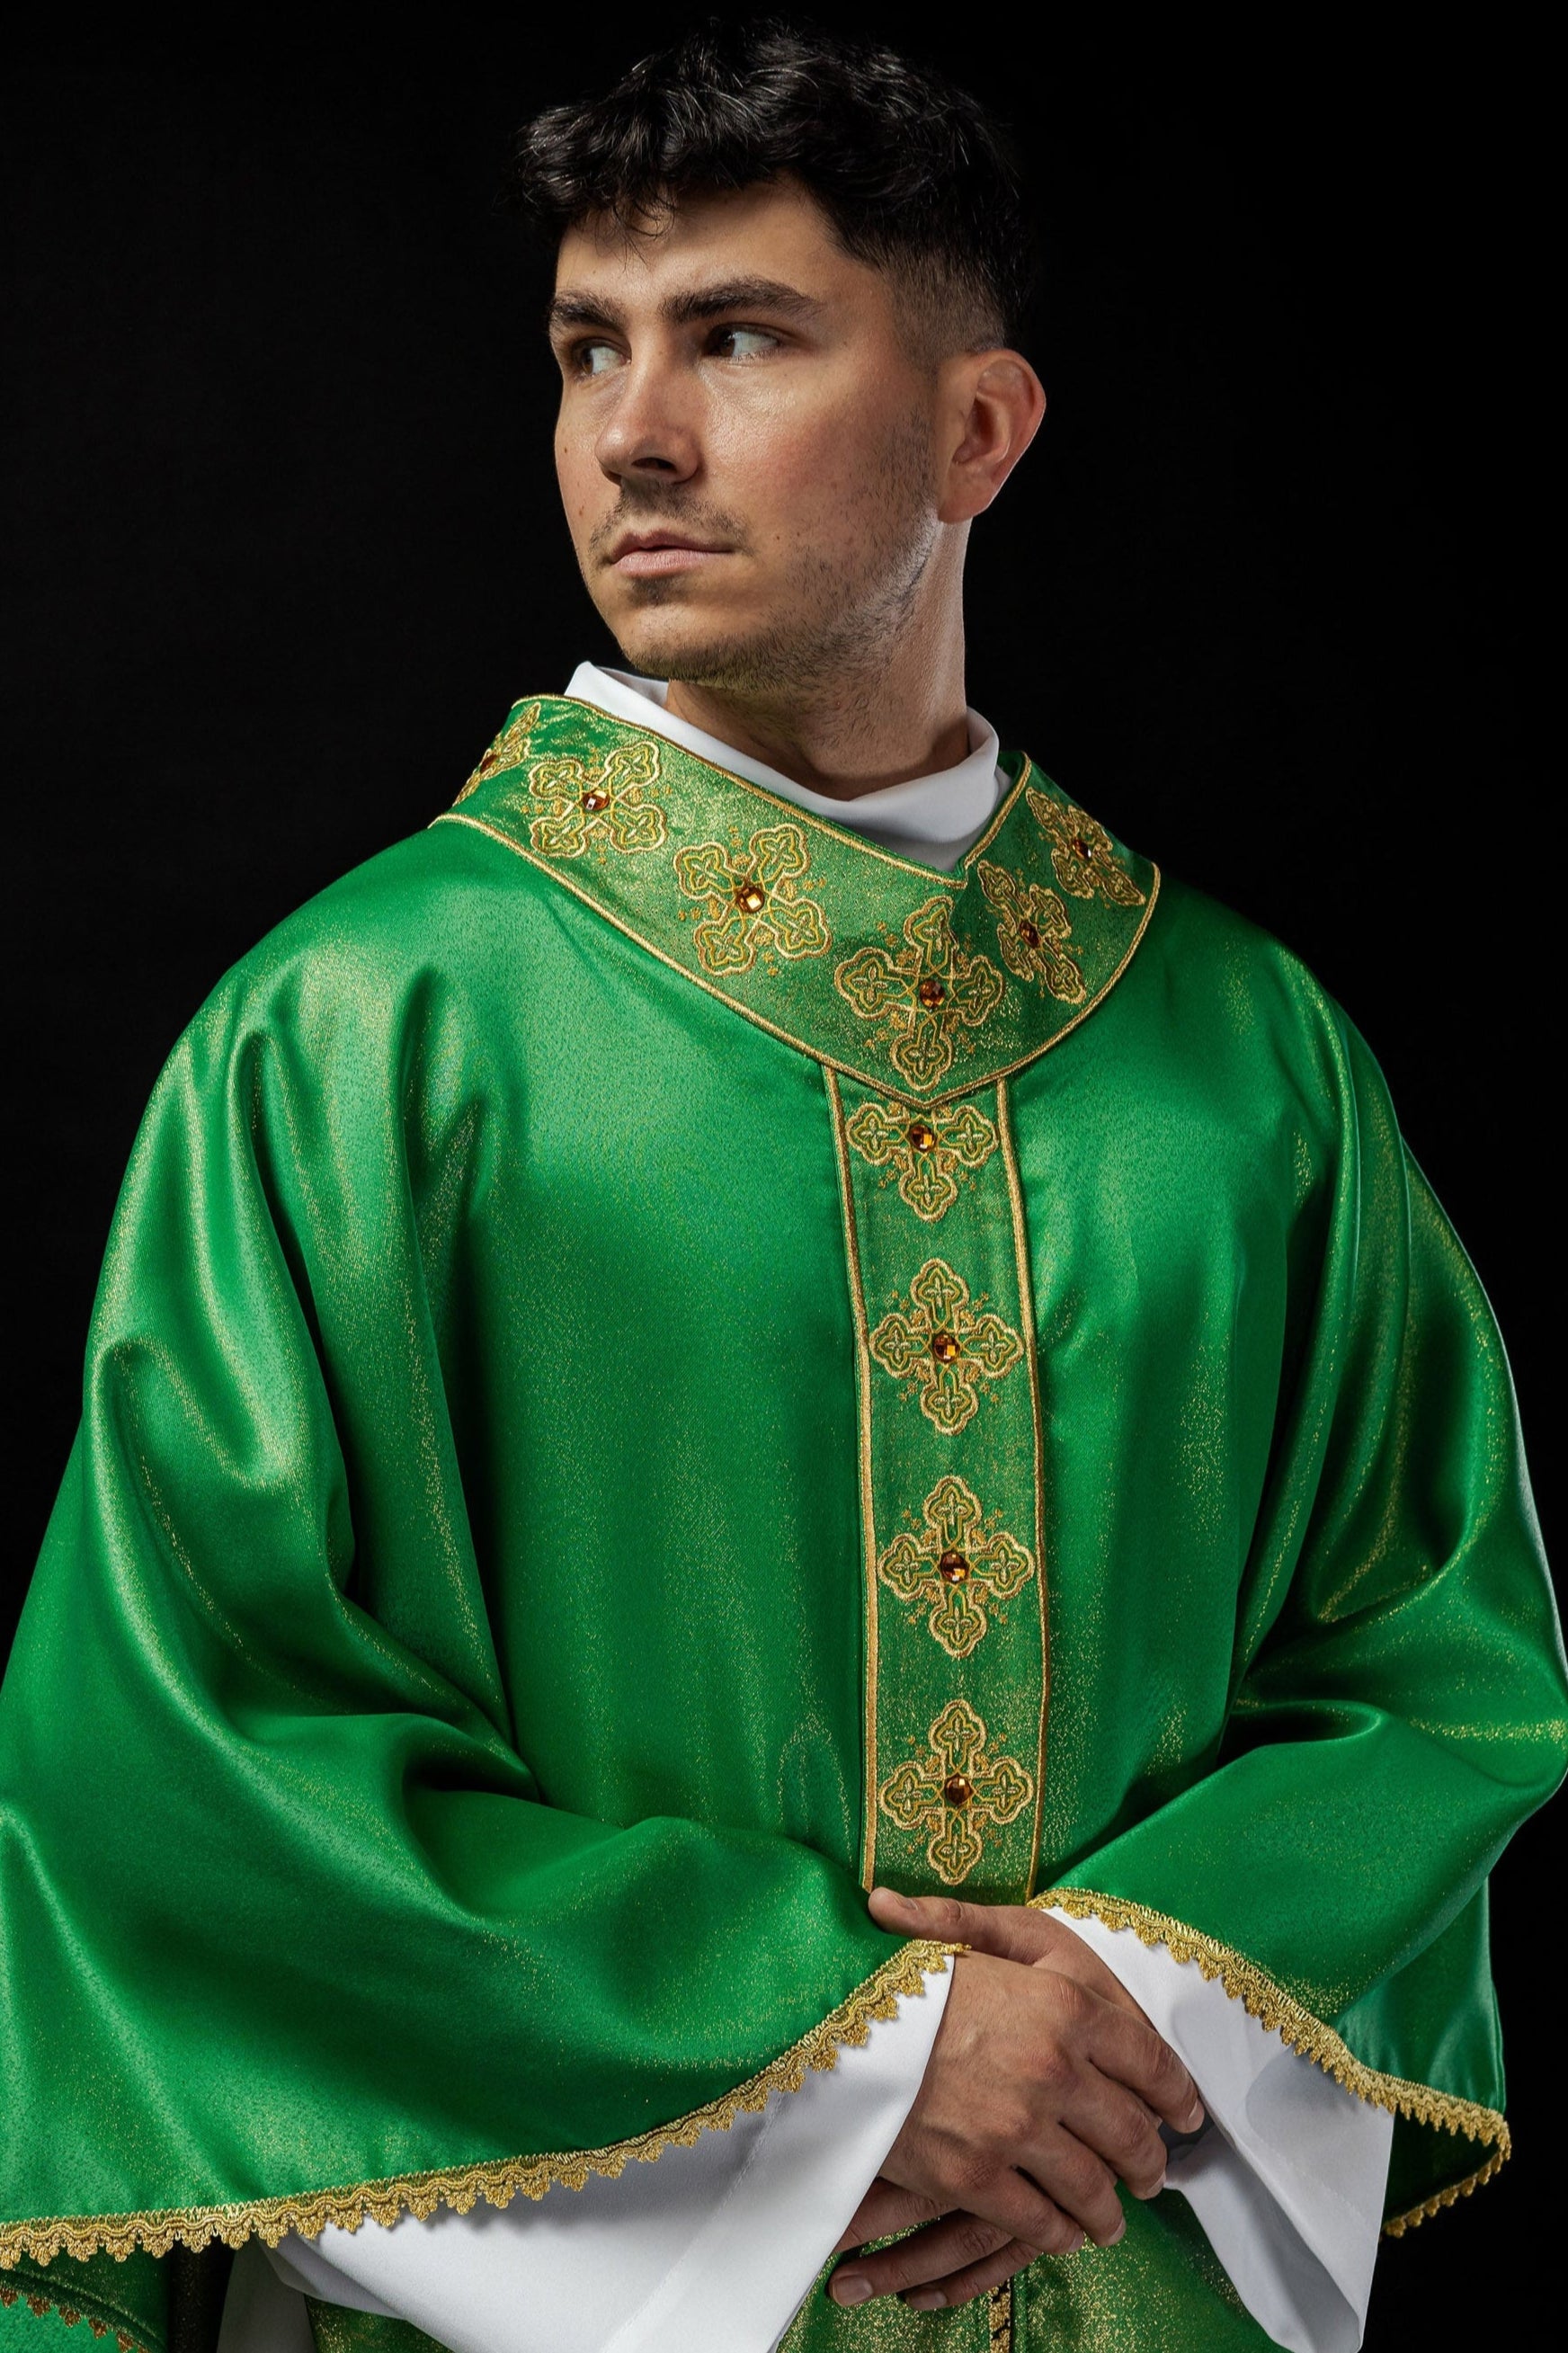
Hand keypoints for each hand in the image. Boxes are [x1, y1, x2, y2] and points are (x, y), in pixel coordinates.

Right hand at [827, 1888, 1203, 2313]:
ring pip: (1092, 2187)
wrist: (833, 2017)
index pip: (1150, 2060)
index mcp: (1065, 2003)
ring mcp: (1017, 2126)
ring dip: (1109, 2212)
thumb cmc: (907, 1972)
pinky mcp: (975, 2176)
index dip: (1177, 2094)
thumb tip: (1072, 1978)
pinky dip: (1059, 2234)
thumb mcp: (977, 1935)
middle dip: (1150, 2161)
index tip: (1187, 2114)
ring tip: (1110, 2220)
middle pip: (1131, 2132)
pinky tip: (1063, 2233)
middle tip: (1153, 2175)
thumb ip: (1038, 1956)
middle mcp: (1054, 2066)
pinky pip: (1040, 2221)